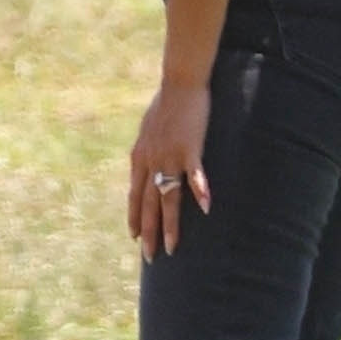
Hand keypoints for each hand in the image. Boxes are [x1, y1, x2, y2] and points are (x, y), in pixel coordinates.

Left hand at [129, 79, 211, 260]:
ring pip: (168, 198)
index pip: (134, 195)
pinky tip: (206, 208)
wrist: (179, 83)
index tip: (134, 237)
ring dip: (170, 225)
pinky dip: (200, 192)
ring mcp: (170, 157)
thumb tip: (143, 159)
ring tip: (173, 247)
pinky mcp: (190, 149)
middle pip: (148, 204)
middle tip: (149, 257)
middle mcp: (151, 161)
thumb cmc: (166, 103)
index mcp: (140, 157)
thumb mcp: (147, 129)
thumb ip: (146, 148)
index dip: (134, 217)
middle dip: (149, 232)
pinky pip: (195, 176)